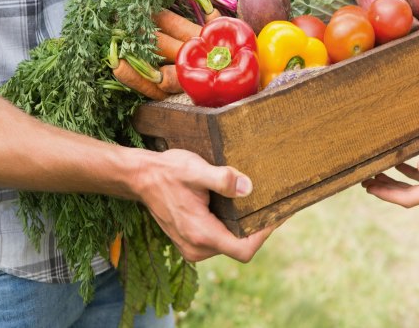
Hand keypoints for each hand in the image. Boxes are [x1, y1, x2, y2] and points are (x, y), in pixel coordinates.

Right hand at [132, 149, 277, 262]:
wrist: (141, 177)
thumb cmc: (168, 172)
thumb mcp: (196, 169)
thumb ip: (222, 179)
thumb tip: (248, 187)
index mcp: (201, 234)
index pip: (244, 250)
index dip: (264, 235)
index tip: (277, 215)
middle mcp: (197, 248)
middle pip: (240, 249)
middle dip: (258, 230)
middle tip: (273, 206)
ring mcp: (192, 248)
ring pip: (230, 246)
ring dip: (244, 229)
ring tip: (257, 205)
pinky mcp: (190, 242)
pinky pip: (219, 241)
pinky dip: (231, 228)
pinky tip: (237, 209)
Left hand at [362, 130, 418, 207]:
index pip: (408, 198)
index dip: (386, 194)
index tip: (367, 187)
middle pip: (407, 195)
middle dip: (385, 189)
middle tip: (363, 180)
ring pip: (414, 186)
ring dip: (394, 181)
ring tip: (375, 173)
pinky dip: (409, 171)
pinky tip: (401, 162)